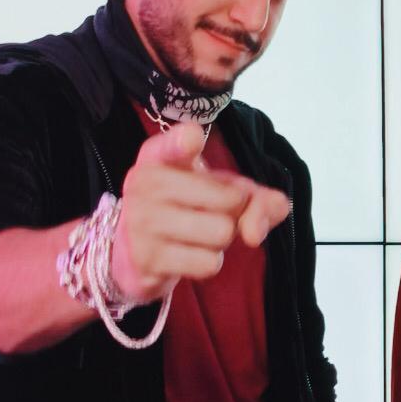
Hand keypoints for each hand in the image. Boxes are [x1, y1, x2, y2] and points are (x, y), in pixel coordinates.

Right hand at [112, 123, 290, 301]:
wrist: (140, 251)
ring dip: (221, 241)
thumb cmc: (192, 207)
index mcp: (161, 155)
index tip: (193, 139)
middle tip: (209, 212)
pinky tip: (188, 254)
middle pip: (230, 199)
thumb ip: (260, 200)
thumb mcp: (228, 191)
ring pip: (221, 233)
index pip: (179, 141)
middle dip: (234, 213)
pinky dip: (209, 262)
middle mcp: (145, 182)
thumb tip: (255, 232)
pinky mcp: (146, 258)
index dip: (189, 141)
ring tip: (198, 233)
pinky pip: (209, 262)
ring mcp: (140, 221)